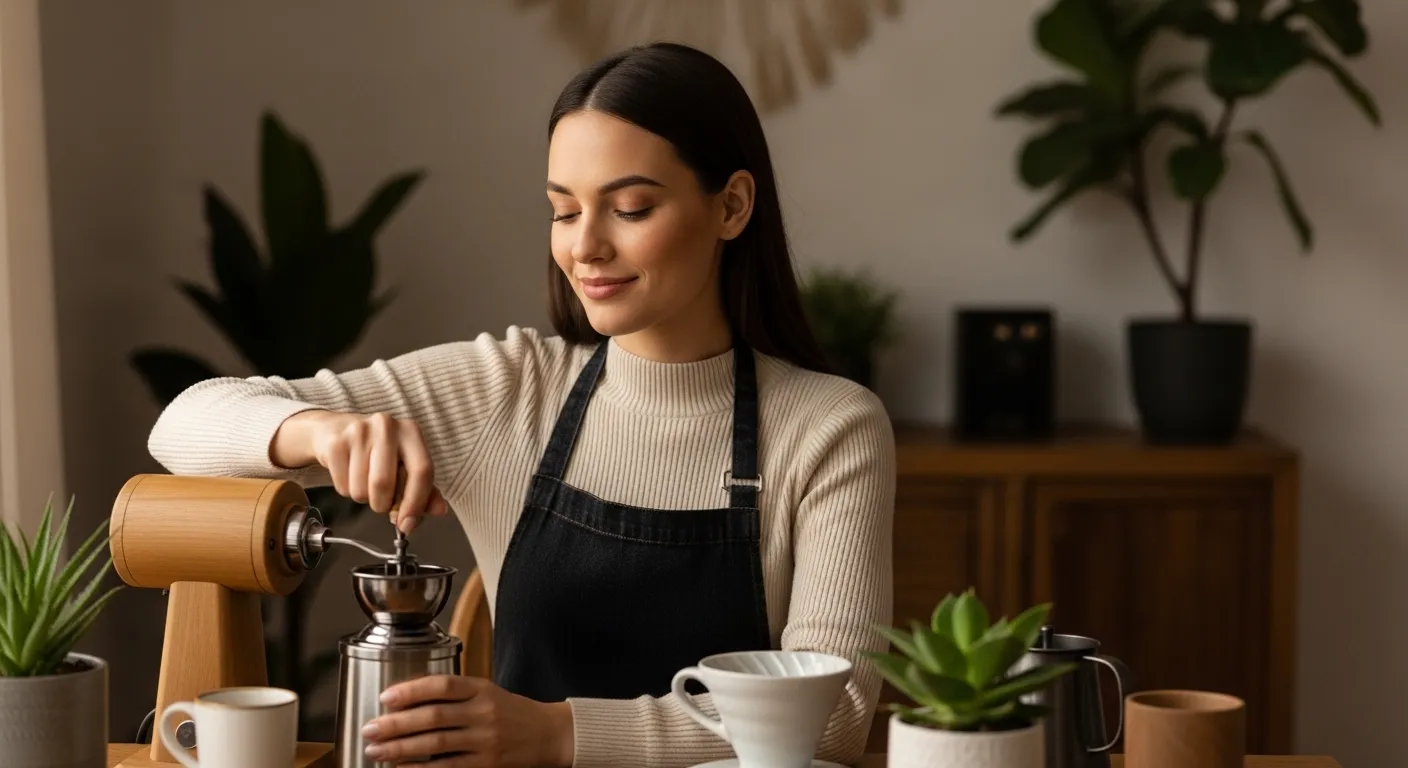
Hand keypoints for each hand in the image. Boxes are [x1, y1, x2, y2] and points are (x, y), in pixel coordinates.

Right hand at [271, 410, 448, 532]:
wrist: (337, 431)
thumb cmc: (378, 452)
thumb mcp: (406, 466)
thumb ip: (426, 491)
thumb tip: (439, 510)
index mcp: (411, 432)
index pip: (422, 471)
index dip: (415, 503)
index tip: (407, 523)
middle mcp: (387, 426)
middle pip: (385, 483)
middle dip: (382, 504)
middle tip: (381, 501)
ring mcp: (359, 432)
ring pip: (361, 489)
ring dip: (364, 498)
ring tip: (364, 481)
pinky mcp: (335, 442)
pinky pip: (343, 486)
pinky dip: (347, 490)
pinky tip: (349, 474)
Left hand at [361, 675, 574, 766]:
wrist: (548, 734)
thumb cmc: (511, 712)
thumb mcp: (487, 693)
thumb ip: (455, 694)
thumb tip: (407, 700)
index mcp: (481, 689)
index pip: (442, 685)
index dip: (411, 690)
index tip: (386, 697)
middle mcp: (483, 713)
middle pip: (433, 717)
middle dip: (395, 724)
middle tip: (370, 729)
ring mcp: (485, 740)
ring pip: (435, 744)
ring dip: (400, 749)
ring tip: (376, 752)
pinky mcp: (485, 764)